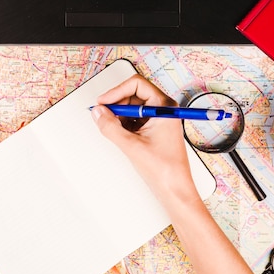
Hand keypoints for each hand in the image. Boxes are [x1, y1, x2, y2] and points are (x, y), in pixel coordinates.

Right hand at [90, 74, 197, 205]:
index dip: (117, 91)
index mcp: (164, 107)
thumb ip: (111, 127)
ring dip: (119, 115)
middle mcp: (163, 110)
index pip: (137, 85)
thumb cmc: (165, 169)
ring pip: (133, 108)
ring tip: (111, 127)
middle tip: (103, 114)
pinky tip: (119, 134)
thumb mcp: (132, 145)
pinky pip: (134, 120)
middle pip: (134, 94)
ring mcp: (158, 120)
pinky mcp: (153, 130)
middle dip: (117, 103)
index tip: (103, 102)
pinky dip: (123, 124)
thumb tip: (98, 113)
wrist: (175, 189)